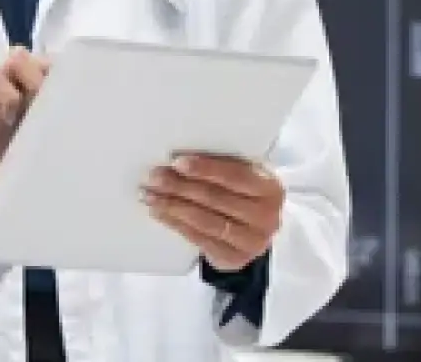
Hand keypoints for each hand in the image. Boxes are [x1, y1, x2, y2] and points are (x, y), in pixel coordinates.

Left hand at [142, 153, 284, 271]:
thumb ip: (222, 165)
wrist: (254, 230)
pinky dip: (175, 224)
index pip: (235, 176)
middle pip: (215, 199)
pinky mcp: (234, 259)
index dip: (205, 169)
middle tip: (154, 177)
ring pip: (205, 221)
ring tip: (149, 195)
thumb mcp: (245, 174)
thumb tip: (178, 161)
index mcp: (271, 188)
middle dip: (180, 186)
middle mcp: (267, 218)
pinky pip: (199, 239)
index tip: (177, 162)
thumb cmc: (244, 193)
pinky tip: (159, 213)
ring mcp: (252, 242)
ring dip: (172, 206)